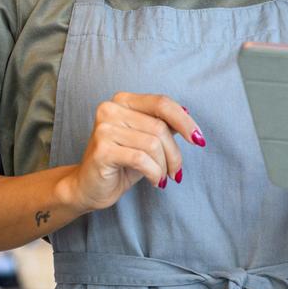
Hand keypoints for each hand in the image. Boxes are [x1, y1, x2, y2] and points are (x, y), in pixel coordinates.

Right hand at [61, 92, 203, 212]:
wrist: (88, 188)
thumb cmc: (121, 164)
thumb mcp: (147, 141)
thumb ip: (163, 126)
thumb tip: (188, 113)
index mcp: (123, 100)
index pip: (162, 103)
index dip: (184, 121)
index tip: (199, 139)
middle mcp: (111, 109)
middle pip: (160, 127)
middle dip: (174, 153)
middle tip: (176, 172)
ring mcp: (104, 128)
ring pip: (153, 144)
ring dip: (164, 166)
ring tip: (162, 178)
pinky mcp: (102, 150)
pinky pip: (141, 159)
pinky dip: (154, 173)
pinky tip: (154, 181)